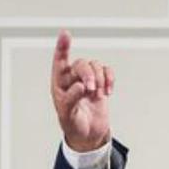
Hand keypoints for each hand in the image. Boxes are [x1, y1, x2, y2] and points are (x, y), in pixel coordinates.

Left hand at [50, 30, 112, 151]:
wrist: (88, 135)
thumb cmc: (73, 125)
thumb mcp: (67, 115)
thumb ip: (71, 100)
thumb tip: (79, 86)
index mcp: (58, 84)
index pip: (59, 61)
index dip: (62, 47)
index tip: (65, 34)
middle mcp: (72, 79)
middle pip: (81, 64)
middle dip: (88, 74)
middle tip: (91, 89)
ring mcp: (86, 80)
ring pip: (95, 65)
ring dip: (99, 77)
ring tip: (98, 93)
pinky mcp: (100, 84)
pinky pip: (106, 71)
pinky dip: (109, 78)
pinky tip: (108, 91)